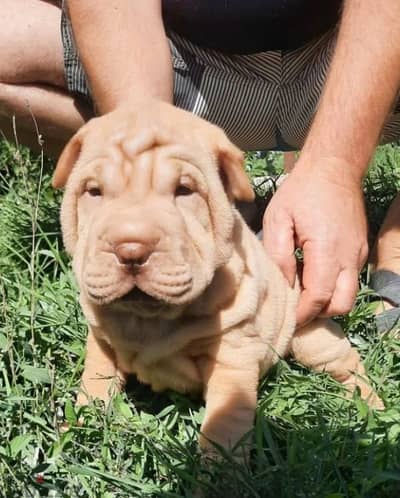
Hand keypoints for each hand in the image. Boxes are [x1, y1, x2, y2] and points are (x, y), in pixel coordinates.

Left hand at [263, 157, 367, 326]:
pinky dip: (333, 287)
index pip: (319, 298)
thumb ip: (278, 255)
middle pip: (340, 306)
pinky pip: (350, 279)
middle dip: (317, 313)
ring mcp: (359, 254)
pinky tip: (312, 275)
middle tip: (294, 309)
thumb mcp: (278, 219)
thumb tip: (282, 287)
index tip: (285, 319)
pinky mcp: (361, 249)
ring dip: (326, 301)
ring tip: (301, 293)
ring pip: (348, 295)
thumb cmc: (301, 191)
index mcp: (327, 251)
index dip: (302, 314)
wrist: (334, 167)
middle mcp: (349, 257)